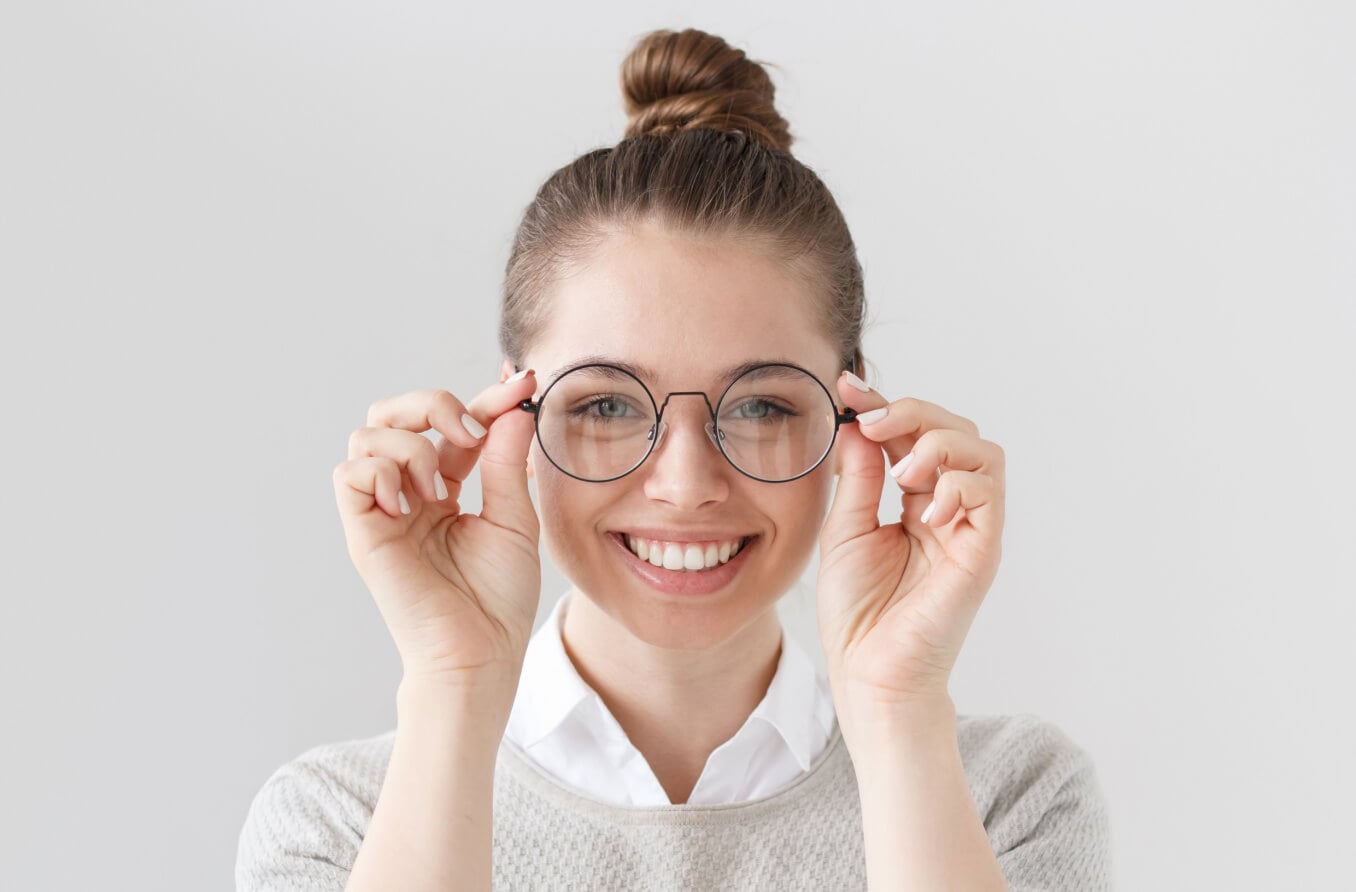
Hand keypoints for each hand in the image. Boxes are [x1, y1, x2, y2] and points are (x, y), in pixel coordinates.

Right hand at [332, 367, 540, 699]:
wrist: (481, 652)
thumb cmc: (498, 599)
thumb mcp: (514, 519)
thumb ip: (507, 461)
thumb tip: (514, 406)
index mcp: (446, 488)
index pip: (453, 425)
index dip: (485, 398)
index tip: (523, 384)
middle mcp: (408, 492)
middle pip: (394, 412)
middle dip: (433, 402)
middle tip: (470, 432)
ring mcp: (383, 510)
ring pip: (368, 433)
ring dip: (413, 445)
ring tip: (440, 489)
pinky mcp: (362, 531)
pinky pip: (350, 473)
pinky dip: (382, 472)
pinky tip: (413, 503)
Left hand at [817, 372, 1005, 729]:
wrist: (868, 673)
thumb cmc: (857, 612)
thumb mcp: (845, 529)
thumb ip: (857, 476)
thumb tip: (856, 422)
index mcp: (915, 501)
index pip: (913, 435)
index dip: (885, 405)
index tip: (848, 387)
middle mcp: (949, 508)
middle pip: (957, 430)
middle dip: (914, 412)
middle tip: (870, 422)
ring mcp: (969, 528)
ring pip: (984, 452)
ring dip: (940, 444)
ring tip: (901, 471)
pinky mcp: (982, 552)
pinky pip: (990, 495)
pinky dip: (958, 485)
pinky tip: (924, 509)